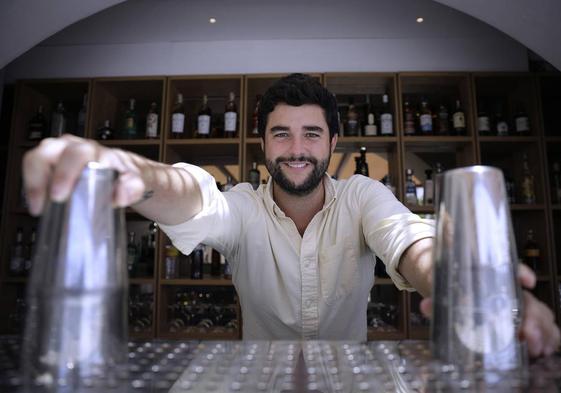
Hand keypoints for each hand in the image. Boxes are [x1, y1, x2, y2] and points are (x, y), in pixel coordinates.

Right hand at [23, 135, 146, 214]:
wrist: (123, 172)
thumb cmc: (124, 175)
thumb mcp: (135, 182)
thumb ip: (131, 188)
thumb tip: (120, 195)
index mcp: (95, 152)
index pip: (78, 154)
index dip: (65, 173)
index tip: (61, 195)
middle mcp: (75, 147)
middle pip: (49, 151)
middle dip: (41, 177)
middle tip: (47, 200)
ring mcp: (60, 151)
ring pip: (36, 156)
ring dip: (33, 181)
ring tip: (38, 205)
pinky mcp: (49, 160)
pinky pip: (32, 167)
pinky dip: (31, 185)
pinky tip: (37, 203)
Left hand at [420, 263, 560, 356]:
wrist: (446, 291)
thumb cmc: (447, 288)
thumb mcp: (440, 291)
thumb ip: (435, 300)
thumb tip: (425, 306)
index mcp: (488, 275)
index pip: (510, 267)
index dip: (520, 272)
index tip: (527, 283)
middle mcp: (507, 288)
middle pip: (528, 298)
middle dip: (532, 315)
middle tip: (526, 333)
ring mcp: (517, 304)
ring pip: (540, 312)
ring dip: (541, 329)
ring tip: (534, 346)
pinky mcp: (521, 320)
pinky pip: (543, 326)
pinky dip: (546, 337)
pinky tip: (542, 349)